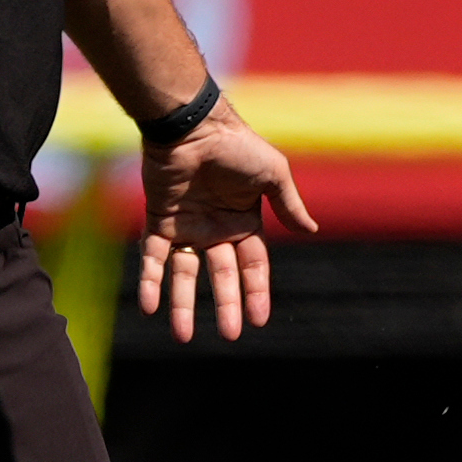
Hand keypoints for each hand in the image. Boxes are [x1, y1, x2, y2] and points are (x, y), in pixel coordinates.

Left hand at [135, 100, 318, 342]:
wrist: (192, 126)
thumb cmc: (236, 146)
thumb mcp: (273, 173)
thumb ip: (289, 204)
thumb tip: (312, 230)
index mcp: (244, 221)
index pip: (253, 265)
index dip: (257, 292)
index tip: (259, 320)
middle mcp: (215, 228)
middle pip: (221, 276)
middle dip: (226, 306)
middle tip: (230, 335)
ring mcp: (186, 225)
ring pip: (184, 274)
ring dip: (182, 304)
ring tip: (183, 336)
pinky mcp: (159, 219)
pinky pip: (154, 257)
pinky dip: (151, 281)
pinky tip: (150, 307)